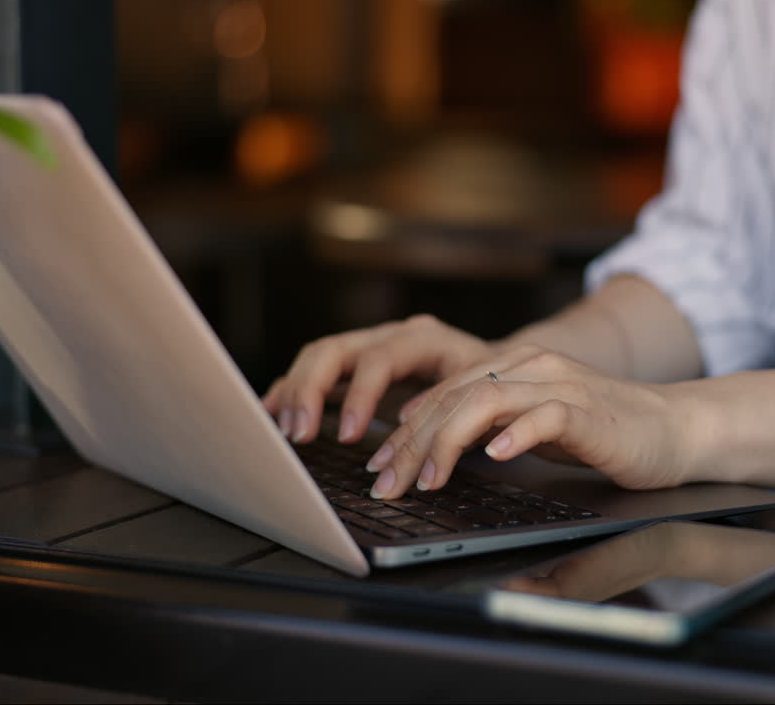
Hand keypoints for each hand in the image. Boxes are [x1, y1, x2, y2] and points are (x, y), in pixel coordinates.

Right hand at [262, 315, 493, 443]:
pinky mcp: (356, 366)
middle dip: (310, 391)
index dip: (360, 395)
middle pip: (335, 350)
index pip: (379, 359)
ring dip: (296, 392)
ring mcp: (369, 346)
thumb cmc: (494, 386)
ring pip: (318, 357)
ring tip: (286, 431)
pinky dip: (291, 390)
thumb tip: (412, 439)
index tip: (348, 436)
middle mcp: (390, 336)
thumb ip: (452, 412)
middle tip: (299, 434)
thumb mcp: (483, 396)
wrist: (501, 368)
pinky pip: (314, 370)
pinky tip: (272, 413)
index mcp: (423, 339)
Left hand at [364, 346, 695, 499]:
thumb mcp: (533, 425)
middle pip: (453, 398)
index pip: (443, 392)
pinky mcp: (587, 410)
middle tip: (385, 484)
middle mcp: (531, 366)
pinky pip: (544, 417)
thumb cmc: (603, 431)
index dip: (404, 430)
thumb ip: (489, 425)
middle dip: (411, 444)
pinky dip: (516, 435)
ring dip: (447, 443)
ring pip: (485, 402)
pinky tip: (495, 457)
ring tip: (426, 480)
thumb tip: (432, 446)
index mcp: (513, 366)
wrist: (673, 429)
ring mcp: (559, 385)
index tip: (378, 466)